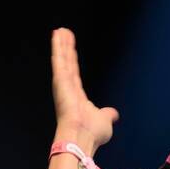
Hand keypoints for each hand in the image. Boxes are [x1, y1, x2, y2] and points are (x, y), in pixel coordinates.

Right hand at [51, 26, 118, 151]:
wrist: (83, 138)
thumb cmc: (92, 134)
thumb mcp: (105, 121)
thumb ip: (107, 115)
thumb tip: (114, 114)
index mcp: (77, 97)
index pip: (74, 74)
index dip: (72, 61)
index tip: (71, 49)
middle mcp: (68, 89)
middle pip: (67, 63)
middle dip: (65, 49)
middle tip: (63, 34)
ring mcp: (63, 84)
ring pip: (62, 59)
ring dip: (60, 44)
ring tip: (59, 30)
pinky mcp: (60, 81)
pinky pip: (59, 60)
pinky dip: (57, 47)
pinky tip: (56, 35)